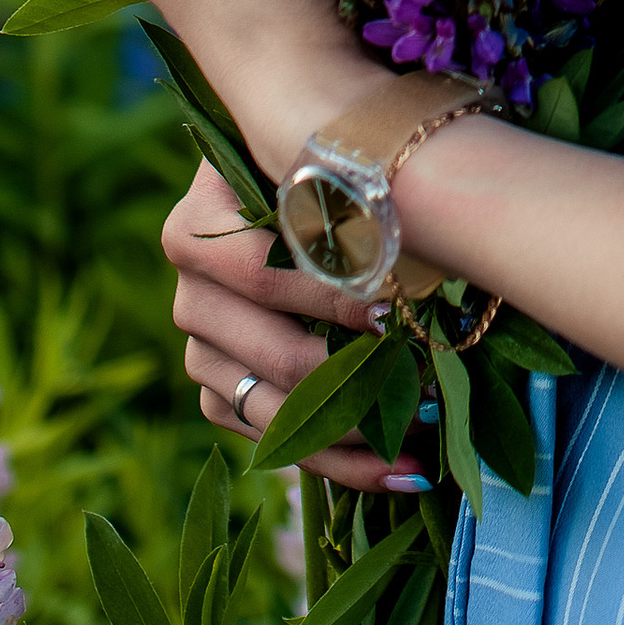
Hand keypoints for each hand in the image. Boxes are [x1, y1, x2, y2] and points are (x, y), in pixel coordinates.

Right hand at [163, 160, 426, 499]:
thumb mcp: (326, 156)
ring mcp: (200, 349)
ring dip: (359, 434)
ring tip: (426, 442)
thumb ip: (344, 185)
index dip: (335, 297)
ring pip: (275, 414)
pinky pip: (273, 441)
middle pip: (276, 355)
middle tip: (434, 389)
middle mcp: (190, 294)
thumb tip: (404, 257)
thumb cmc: (322, 162)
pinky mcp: (217, 393)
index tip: (400, 313)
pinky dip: (339, 459)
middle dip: (360, 379)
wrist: (290, 183)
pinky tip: (400, 469)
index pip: (267, 274)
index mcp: (197, 228)